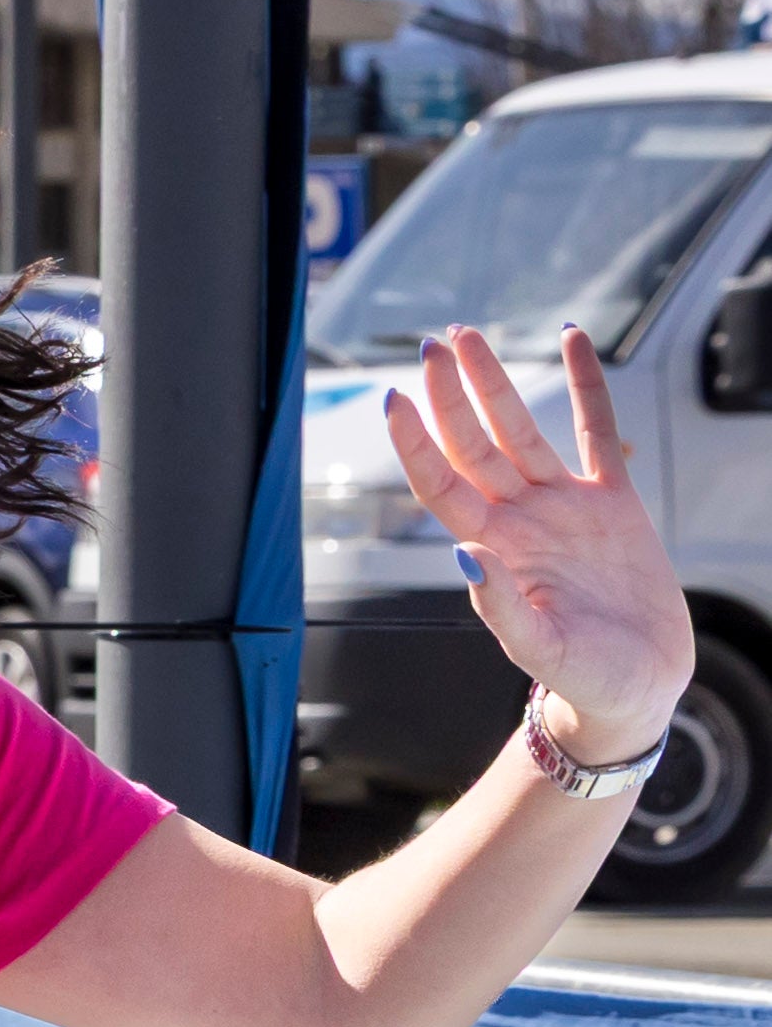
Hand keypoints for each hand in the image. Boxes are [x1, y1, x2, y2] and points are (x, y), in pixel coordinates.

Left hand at [382, 327, 693, 759]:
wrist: (634, 690)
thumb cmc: (585, 679)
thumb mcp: (545, 650)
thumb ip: (502, 608)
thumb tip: (465, 554)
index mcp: (495, 550)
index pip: (441, 484)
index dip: (416, 443)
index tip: (392, 398)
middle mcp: (521, 519)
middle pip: (473, 443)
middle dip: (450, 394)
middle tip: (431, 343)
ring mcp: (565, 506)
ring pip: (519, 430)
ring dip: (494, 383)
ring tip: (468, 336)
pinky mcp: (614, 503)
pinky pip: (598, 431)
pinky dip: (588, 384)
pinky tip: (575, 339)